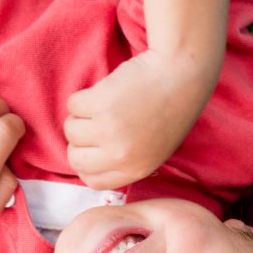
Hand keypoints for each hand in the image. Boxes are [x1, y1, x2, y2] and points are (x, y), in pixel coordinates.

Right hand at [64, 50, 219, 189]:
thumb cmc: (170, 107)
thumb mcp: (154, 149)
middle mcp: (120, 155)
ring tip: (105, 103)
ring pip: (70, 129)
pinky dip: (84, 96)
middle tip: (97, 121)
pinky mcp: (99, 105)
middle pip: (76, 158)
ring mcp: (108, 130)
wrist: (181, 72)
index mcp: (136, 169)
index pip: (92, 181)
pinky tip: (107, 90)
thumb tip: (92, 160)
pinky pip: (74, 105)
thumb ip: (126, 161)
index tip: (90, 149)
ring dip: (81, 115)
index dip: (87, 164)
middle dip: (80, 140)